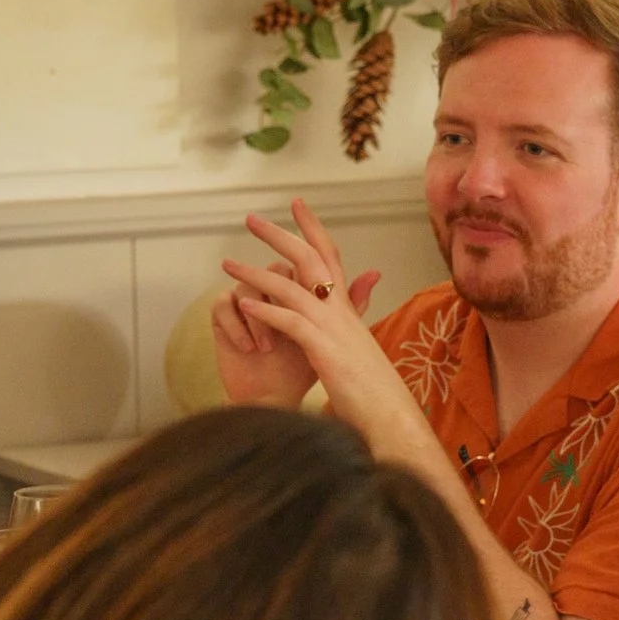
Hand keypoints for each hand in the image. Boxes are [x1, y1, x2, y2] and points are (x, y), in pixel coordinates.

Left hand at [217, 200, 411, 438]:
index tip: (296, 205)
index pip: (330, 256)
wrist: (390, 414)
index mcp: (346, 309)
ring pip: (292, 288)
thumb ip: (354, 314)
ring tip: (228, 264)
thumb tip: (364, 290)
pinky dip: (266, 310)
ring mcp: (332, 328)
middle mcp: (340, 311)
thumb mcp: (359, 344)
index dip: (313, 229)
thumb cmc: (372, 386)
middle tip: (251, 219)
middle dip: (280, 236)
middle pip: (309, 259)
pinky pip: (290, 322)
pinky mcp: (322, 349)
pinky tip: (242, 304)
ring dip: (257, 273)